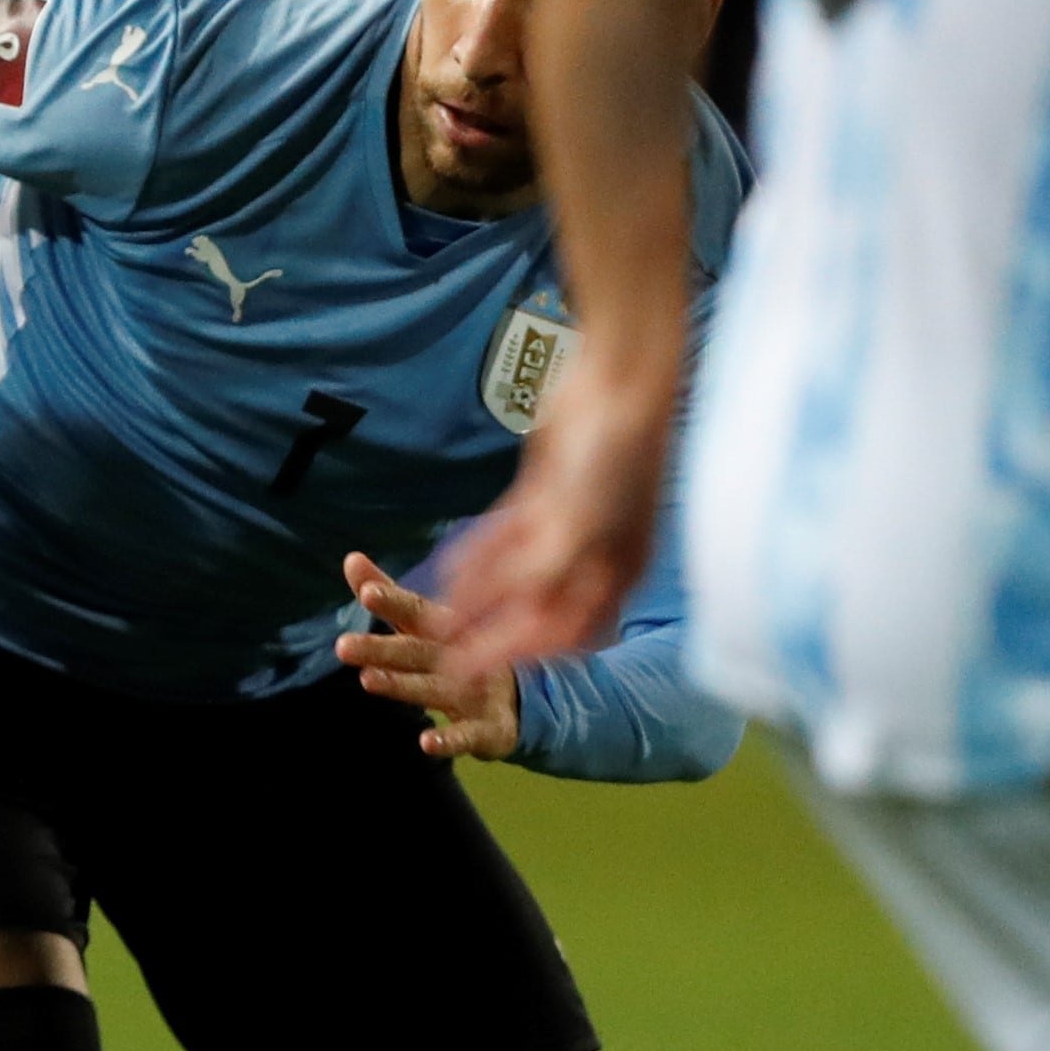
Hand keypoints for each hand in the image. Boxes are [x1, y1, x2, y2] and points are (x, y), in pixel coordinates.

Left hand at [336, 552, 520, 760]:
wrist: (522, 700)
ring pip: (435, 689)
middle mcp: (460, 656)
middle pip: (417, 651)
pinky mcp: (487, 730)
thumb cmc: (459, 652)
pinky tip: (426, 744)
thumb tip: (351, 559)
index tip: (366, 593)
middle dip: (382, 649)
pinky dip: (449, 741)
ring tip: (367, 681)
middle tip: (343, 646)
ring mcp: (475, 693)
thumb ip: (390, 595)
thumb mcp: (426, 624)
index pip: (416, 612)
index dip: (393, 603)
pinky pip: (467, 736)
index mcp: (445, 630)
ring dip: (403, 686)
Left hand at [436, 356, 668, 679]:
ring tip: (432, 618)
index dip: (511, 655)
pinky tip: (447, 571)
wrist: (618, 377)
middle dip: (487, 634)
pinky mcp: (547, 493)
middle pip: (534, 609)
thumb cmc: (613, 454)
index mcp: (617, 574)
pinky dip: (479, 555)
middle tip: (439, 654)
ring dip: (476, 597)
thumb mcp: (576, 524)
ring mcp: (571, 523)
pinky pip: (506, 535)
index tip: (466, 673)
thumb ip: (540, 574)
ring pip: (514, 573)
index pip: (561, 633)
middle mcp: (596, 556)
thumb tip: (503, 621)